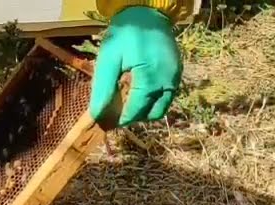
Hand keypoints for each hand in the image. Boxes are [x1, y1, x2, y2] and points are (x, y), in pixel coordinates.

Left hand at [89, 6, 182, 126]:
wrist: (147, 12)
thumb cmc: (125, 34)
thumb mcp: (109, 59)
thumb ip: (103, 88)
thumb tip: (97, 115)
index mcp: (151, 77)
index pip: (136, 111)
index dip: (121, 120)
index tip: (107, 123)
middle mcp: (169, 80)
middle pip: (150, 113)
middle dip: (133, 117)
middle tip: (115, 113)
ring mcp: (176, 77)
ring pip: (161, 107)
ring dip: (144, 110)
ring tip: (126, 103)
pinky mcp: (177, 72)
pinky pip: (166, 96)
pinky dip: (153, 100)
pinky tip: (138, 92)